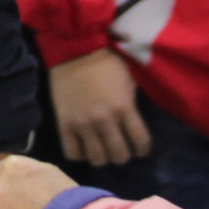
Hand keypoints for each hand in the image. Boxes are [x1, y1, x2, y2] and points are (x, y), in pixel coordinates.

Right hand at [50, 49, 151, 166]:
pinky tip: (83, 147)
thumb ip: (130, 104)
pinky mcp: (64, 124)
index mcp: (124, 107)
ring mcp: (83, 124)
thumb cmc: (105, 62)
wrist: (74, 50)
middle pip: (119, 155)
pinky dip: (80, 155)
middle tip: (120, 149)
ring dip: (103, 157)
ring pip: (97, 159)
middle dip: (123, 155)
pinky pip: (72, 152)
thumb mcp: (128, 81)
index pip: (141, 141)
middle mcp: (104, 120)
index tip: (140, 148)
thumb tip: (131, 122)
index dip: (143, 149)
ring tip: (102, 150)